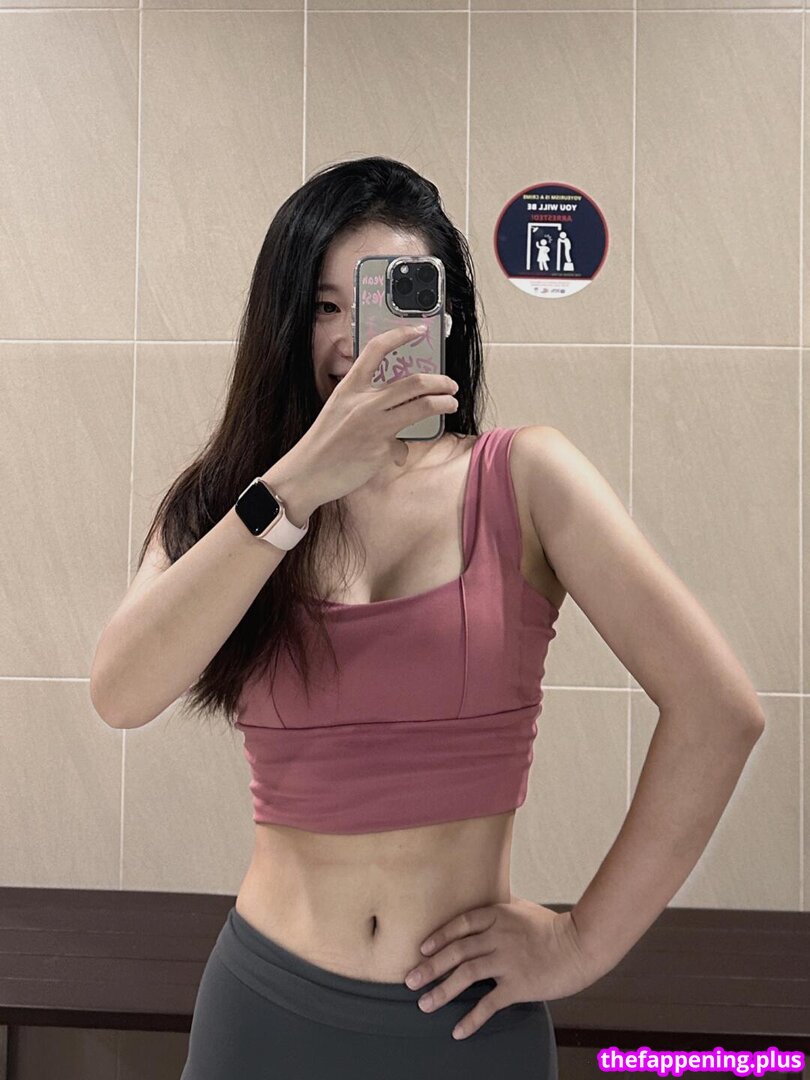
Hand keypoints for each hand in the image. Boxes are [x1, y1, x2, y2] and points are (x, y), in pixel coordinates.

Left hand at [403, 897, 598, 1039]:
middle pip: (456, 951)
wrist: (581, 944)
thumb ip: (501, 908)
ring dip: (441, 991)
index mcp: (497, 915)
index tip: (421, 949)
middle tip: (410, 980)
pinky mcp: (519, 984)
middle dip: (430, 967)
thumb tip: (483, 906)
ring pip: (465, 976)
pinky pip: (489, 1004)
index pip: (460, 924)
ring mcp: (507, 960)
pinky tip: (458, 1031)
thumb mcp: (523, 908)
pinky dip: (472, 1019)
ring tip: (425, 1004)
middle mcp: (498, 936)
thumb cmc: (553, 927)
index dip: (438, 936)